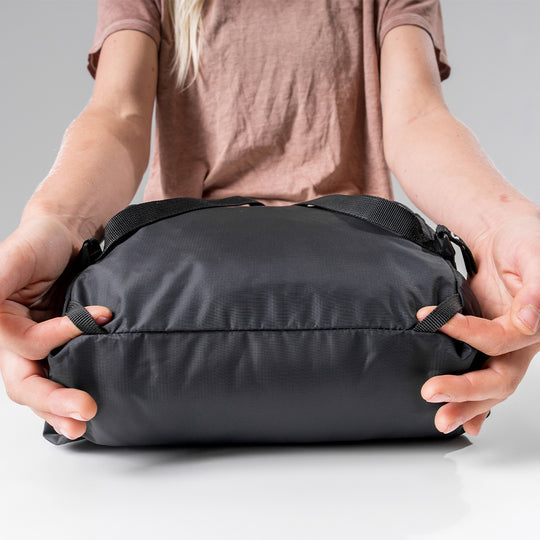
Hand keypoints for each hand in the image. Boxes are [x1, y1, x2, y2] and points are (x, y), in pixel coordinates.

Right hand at [0, 215, 111, 439]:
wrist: (66, 237)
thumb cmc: (38, 244)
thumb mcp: (14, 258)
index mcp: (0, 325)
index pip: (24, 347)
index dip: (56, 338)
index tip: (95, 318)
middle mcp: (15, 343)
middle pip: (25, 382)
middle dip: (53, 399)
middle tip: (84, 409)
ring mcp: (38, 349)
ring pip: (41, 389)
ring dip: (59, 409)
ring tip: (83, 424)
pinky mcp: (62, 348)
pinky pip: (61, 377)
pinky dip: (68, 394)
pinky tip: (81, 413)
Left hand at [416, 213, 539, 435]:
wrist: (503, 235)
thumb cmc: (522, 242)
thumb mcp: (533, 258)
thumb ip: (537, 291)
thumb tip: (531, 320)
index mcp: (537, 324)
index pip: (503, 340)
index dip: (469, 333)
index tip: (437, 321)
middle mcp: (522, 341)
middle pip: (500, 377)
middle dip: (466, 390)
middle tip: (432, 393)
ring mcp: (505, 345)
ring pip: (491, 384)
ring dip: (466, 403)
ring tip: (440, 419)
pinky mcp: (487, 342)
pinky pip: (481, 373)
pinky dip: (474, 400)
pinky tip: (463, 419)